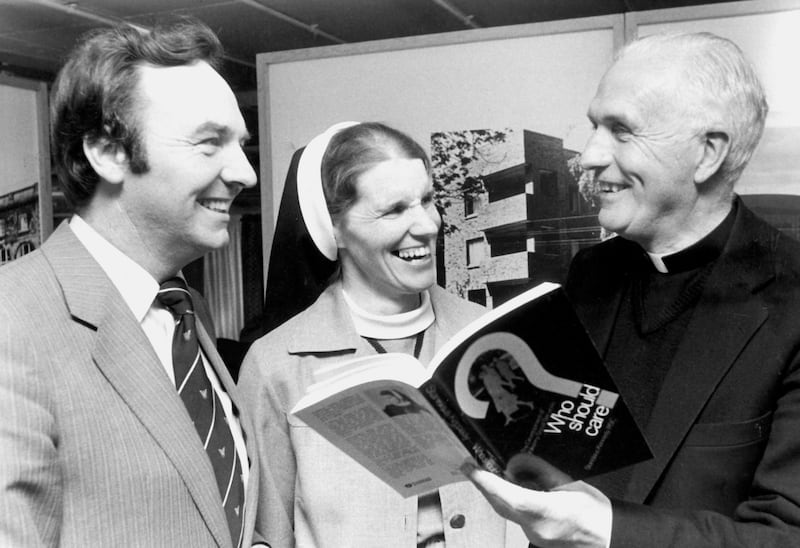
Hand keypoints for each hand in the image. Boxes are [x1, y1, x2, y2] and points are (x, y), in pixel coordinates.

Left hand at [461, 459, 611, 547]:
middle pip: (500, 504)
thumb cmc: (593, 508)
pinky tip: (507, 488)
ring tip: (486, 472)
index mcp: (546, 511)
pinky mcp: (535, 539)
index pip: (508, 495)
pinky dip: (506, 501)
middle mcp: (535, 528)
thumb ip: (538, 470)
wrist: (608, 537)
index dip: (485, 481)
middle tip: (471, 465)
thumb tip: (512, 464)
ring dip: (493, 492)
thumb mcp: (568, 480)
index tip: (469, 466)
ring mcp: (534, 537)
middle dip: (483, 485)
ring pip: (505, 511)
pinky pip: (514, 517)